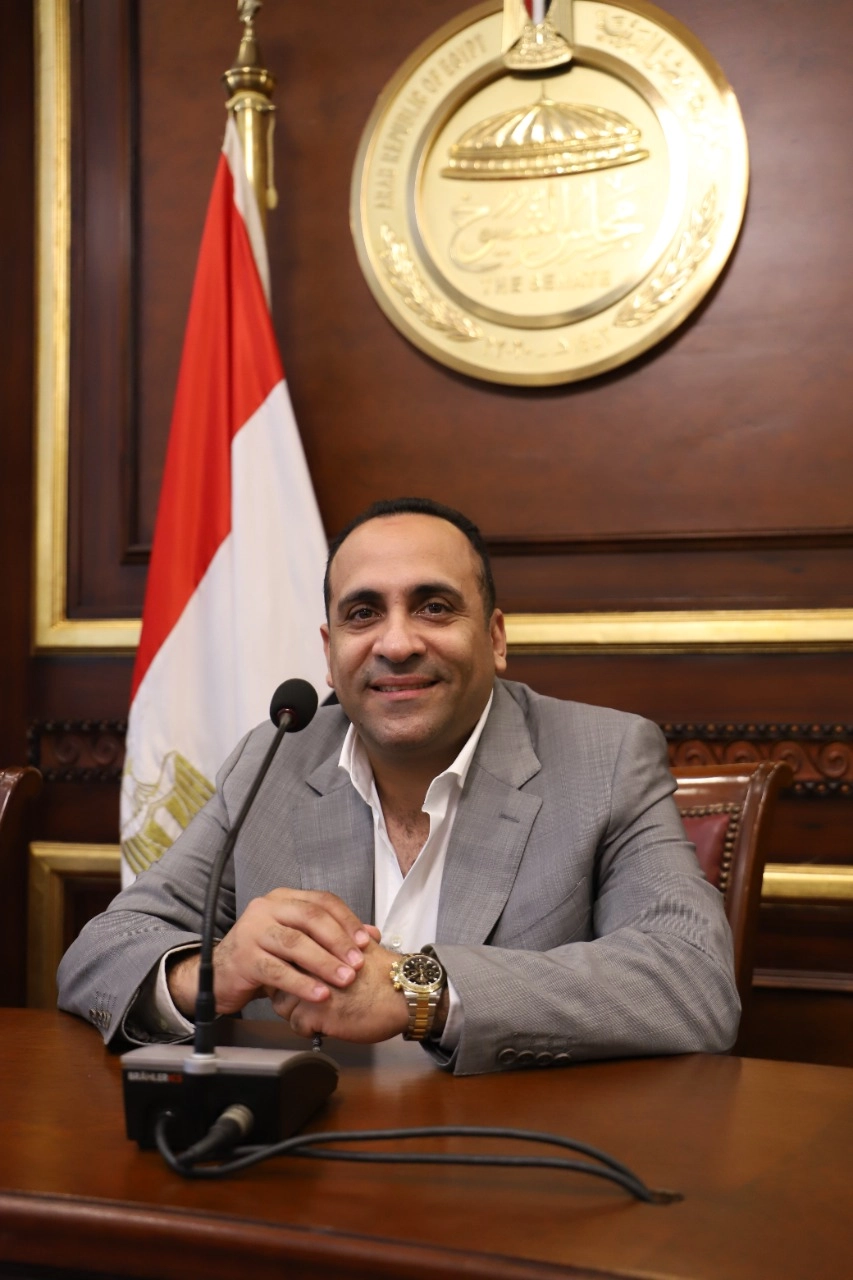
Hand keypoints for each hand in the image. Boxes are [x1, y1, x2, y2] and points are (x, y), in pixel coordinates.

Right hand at [167, 888, 380, 1017]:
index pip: (321, 901)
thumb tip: (372, 934)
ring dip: (324, 962)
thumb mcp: (298, 940)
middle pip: (309, 918)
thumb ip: (331, 934)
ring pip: (294, 944)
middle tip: (358, 962)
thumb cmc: (265, 956)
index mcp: (283, 899)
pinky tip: (320, 994)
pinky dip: (302, 983)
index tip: (366, 941)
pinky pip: (278, 971)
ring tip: (345, 979)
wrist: (221, 975)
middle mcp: (266, 909)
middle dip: (338, 940)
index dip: (347, 920)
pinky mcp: (243, 959)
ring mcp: (252, 932)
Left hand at [274, 941, 409, 1043]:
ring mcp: (310, 986)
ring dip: (297, 1013)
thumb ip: (343, 941)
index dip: (292, 972)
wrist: (403, 995)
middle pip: (279, 981)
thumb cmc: (385, 975)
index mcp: (319, 944)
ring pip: (282, 1006)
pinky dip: (310, 1029)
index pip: (286, 957)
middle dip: (290, 993)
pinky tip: (328, 1024)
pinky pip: (297, 1025)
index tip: (301, 980)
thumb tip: (342, 933)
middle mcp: (310, 962)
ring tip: (319, 1014)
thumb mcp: (361, 947)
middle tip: (308, 1000)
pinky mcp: (316, 1011)